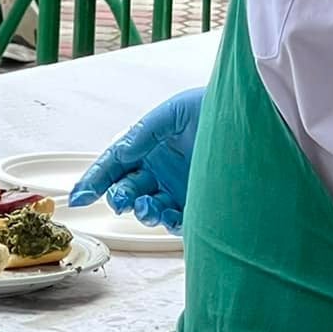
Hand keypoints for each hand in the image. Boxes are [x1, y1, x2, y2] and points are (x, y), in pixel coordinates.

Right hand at [67, 86, 201, 231]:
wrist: (253, 120)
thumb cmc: (214, 109)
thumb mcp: (173, 113)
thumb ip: (144, 132)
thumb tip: (121, 152)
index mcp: (147, 146)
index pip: (114, 164)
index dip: (95, 180)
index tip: (80, 196)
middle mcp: (158, 169)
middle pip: (126, 189)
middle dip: (119, 196)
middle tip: (122, 198)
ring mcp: (176, 188)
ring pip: (147, 208)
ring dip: (141, 211)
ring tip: (147, 206)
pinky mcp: (197, 203)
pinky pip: (177, 220)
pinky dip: (169, 222)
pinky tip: (169, 215)